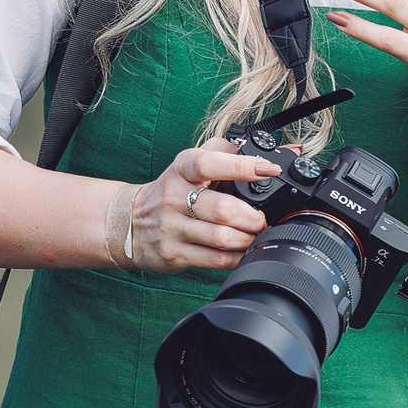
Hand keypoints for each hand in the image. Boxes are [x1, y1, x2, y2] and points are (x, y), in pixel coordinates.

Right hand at [123, 138, 277, 271]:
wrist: (130, 222)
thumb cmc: (172, 190)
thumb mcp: (191, 163)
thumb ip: (227, 151)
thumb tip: (277, 148)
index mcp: (181, 169)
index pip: (210, 163)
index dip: (242, 166)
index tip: (269, 169)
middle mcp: (173, 197)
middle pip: (222, 209)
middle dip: (252, 217)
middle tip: (262, 219)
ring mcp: (172, 228)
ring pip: (221, 238)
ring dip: (247, 239)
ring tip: (255, 235)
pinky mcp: (174, 254)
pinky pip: (214, 259)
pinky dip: (236, 257)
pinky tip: (243, 251)